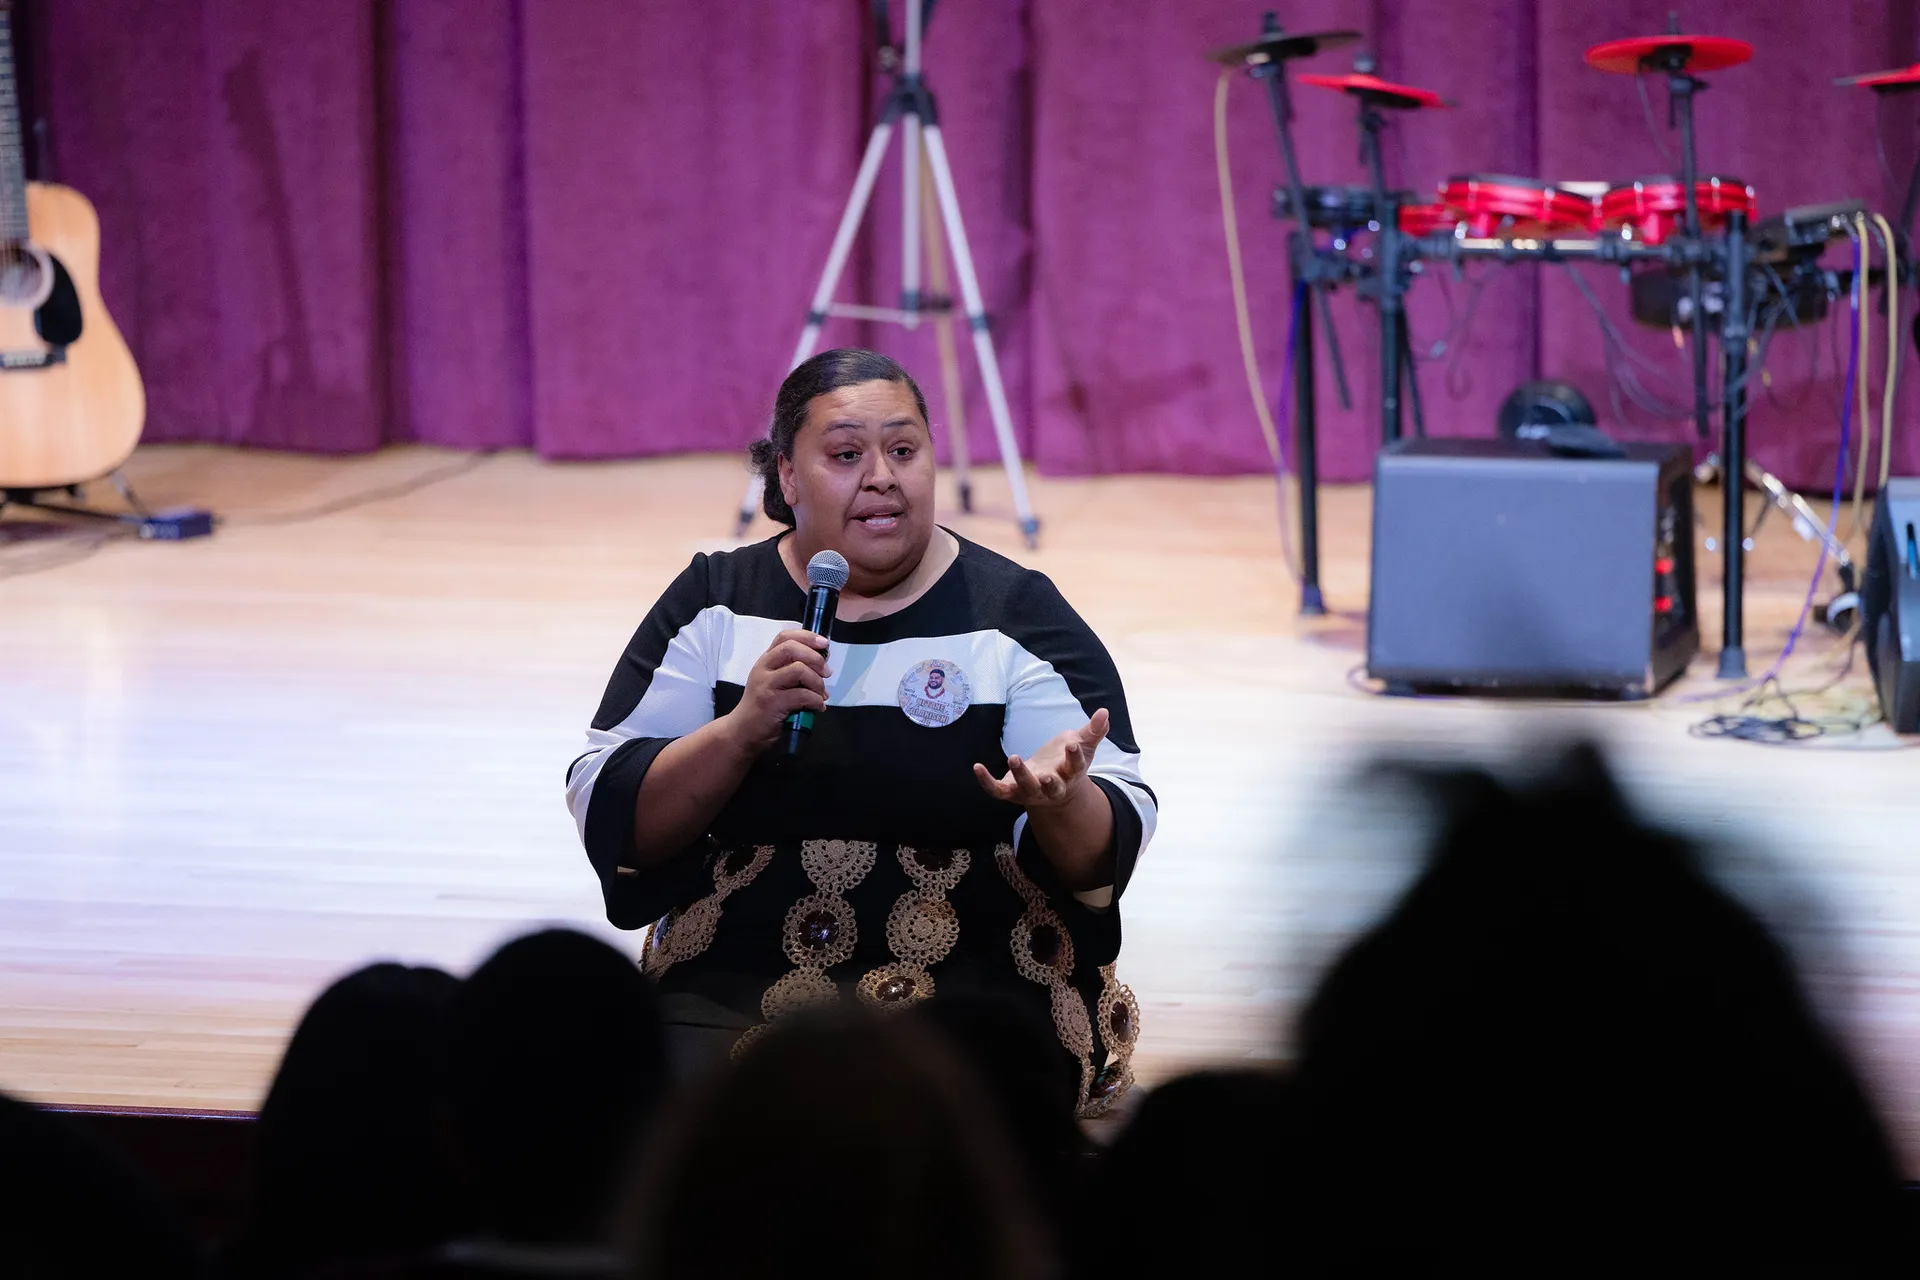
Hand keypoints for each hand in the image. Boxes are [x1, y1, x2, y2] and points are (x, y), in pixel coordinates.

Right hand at [724, 628, 829, 753]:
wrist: (744, 732)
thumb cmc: (763, 707)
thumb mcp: (773, 682)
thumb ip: (792, 669)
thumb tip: (822, 662)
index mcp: (766, 660)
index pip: (785, 637)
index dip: (807, 636)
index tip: (824, 644)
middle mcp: (764, 668)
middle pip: (791, 648)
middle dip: (815, 658)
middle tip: (827, 672)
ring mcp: (767, 685)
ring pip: (799, 670)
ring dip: (817, 682)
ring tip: (821, 694)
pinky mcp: (773, 703)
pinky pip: (802, 695)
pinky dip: (816, 701)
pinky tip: (818, 707)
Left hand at [973, 708, 1109, 809]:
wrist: (1052, 790)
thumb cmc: (1067, 764)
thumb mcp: (1081, 746)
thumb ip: (1093, 731)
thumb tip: (1104, 712)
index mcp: (1070, 775)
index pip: (1075, 767)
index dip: (1074, 757)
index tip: (1072, 744)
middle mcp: (1051, 787)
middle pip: (1051, 788)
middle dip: (1049, 784)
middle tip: (1046, 775)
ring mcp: (1030, 791)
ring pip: (1026, 788)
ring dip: (1020, 775)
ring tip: (1014, 757)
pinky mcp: (1011, 791)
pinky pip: (997, 790)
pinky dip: (986, 782)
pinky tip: (977, 767)